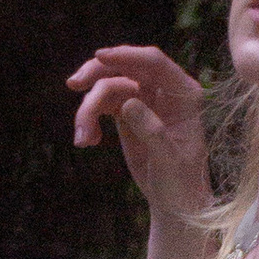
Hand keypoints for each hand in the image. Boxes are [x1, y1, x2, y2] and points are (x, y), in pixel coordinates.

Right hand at [67, 42, 212, 229]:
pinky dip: (90, 119)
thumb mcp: (170, 161)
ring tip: (82, 138)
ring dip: (89, 110)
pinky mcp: (127, 113)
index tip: (99, 56)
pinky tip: (88, 141)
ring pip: (108, 86)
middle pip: (126, 66)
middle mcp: (164, 90)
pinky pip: (102, 104)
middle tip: (74, 84)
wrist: (174, 202)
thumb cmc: (181, 182)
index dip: (127, 56)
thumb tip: (129, 103)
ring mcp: (144, 99)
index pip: (154, 63)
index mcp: (184, 94)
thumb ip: (153, 131)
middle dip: (98, 73)